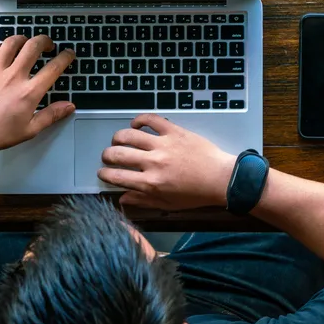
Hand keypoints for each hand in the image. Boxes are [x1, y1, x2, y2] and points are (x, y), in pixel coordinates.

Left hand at [0, 35, 75, 163]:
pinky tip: (1, 50)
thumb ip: (51, 115)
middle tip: (48, 44)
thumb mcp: (31, 129)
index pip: (54, 67)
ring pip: (11, 43)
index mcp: (29, 92)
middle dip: (45, 41)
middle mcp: (14, 77)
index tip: (68, 54)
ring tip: (26, 42)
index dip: (65, 57)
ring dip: (22, 39)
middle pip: (33, 46)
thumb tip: (69, 106)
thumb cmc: (0, 134)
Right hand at [98, 114, 236, 209]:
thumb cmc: (196, 194)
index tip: (102, 172)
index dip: (104, 174)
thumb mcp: (168, 204)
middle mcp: (153, 162)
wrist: (220, 178)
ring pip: (129, 135)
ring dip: (118, 138)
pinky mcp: (174, 131)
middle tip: (108, 156)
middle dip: (106, 155)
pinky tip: (135, 124)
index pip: (117, 176)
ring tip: (118, 141)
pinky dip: (139, 119)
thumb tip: (122, 198)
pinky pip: (150, 119)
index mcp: (151, 183)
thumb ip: (143, 200)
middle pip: (118, 154)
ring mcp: (163, 144)